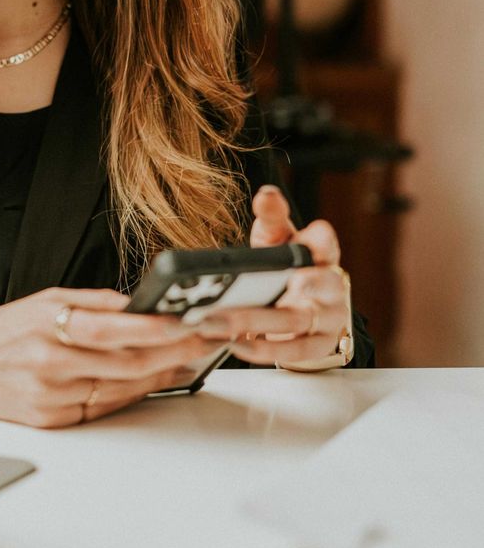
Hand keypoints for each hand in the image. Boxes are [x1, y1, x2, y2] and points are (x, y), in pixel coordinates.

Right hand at [0, 287, 217, 427]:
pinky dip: (132, 395)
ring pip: (122, 389)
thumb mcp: (45, 300)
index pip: (118, 329)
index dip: (160, 329)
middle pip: (129, 363)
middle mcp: (53, 364)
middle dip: (175, 352)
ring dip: (161, 375)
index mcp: (51, 327)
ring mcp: (53, 397)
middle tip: (207, 341)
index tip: (192, 322)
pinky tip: (152, 381)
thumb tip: (142, 305)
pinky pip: (104, 408)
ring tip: (189, 359)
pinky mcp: (52, 421)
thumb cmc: (2, 331)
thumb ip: (95, 303)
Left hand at [194, 185, 352, 370]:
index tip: (309, 237)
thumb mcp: (279, 241)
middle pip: (317, 284)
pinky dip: (263, 351)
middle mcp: (331, 286)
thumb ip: (272, 218)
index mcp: (323, 255)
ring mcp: (327, 319)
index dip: (321, 240)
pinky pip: (294, 352)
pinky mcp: (318, 347)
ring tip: (218, 320)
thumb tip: (266, 194)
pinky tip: (234, 344)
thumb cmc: (288, 268)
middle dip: (298, 284)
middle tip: (272, 283)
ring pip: (296, 321)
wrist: (303, 311)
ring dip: (255, 321)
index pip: (327, 243)